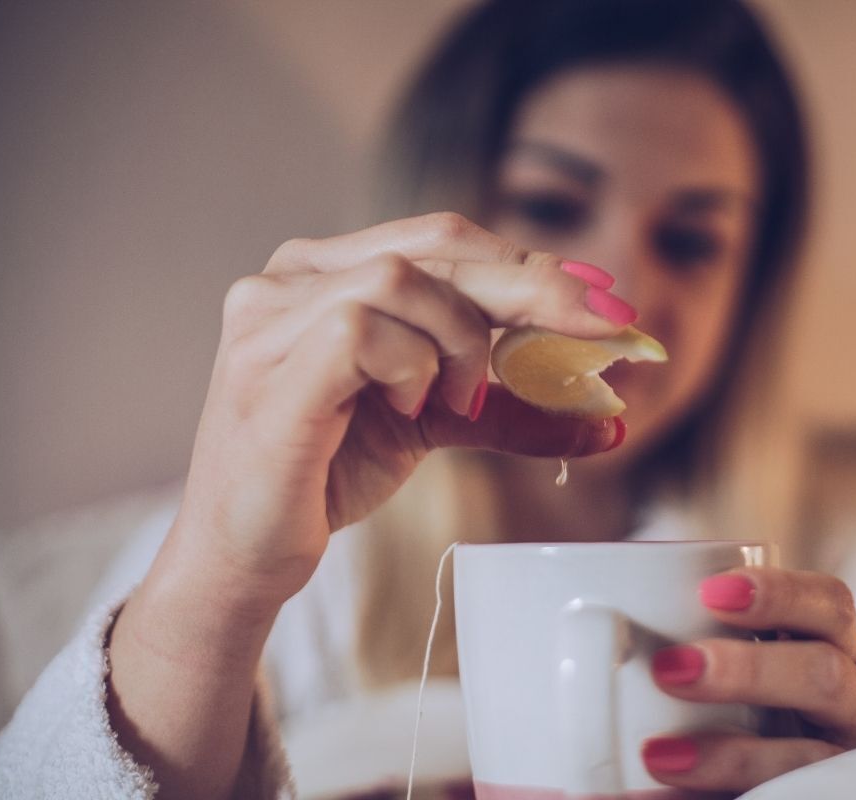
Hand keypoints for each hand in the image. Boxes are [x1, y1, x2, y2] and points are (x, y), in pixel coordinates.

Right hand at [163, 212, 630, 614]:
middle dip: (534, 287)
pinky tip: (410, 407)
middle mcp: (291, 278)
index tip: (602, 294)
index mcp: (326, 272)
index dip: (528, 262)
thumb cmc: (326, 477)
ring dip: (461, 341)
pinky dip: (411, 367)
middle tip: (603, 324)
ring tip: (456, 400)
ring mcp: (270, 317)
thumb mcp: (433, 424)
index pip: (443, 241)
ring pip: (402, 280)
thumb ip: (508, 407)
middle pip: (436, 249)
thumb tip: (607, 418)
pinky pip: (363, 332)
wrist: (248, 555)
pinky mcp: (269, 368)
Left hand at [643, 567, 855, 793]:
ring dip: (733, 754)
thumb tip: (583, 615)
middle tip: (668, 668)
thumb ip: (675, 642)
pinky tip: (658, 796)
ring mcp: (841, 765)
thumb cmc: (710, 710)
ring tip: (657, 755)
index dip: (778, 593)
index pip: (828, 604)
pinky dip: (721, 794)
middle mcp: (852, 705)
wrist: (717, 782)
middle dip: (749, 669)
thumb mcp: (706, 668)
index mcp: (830, 647)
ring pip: (811, 757)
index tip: (707, 590)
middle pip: (825, 675)